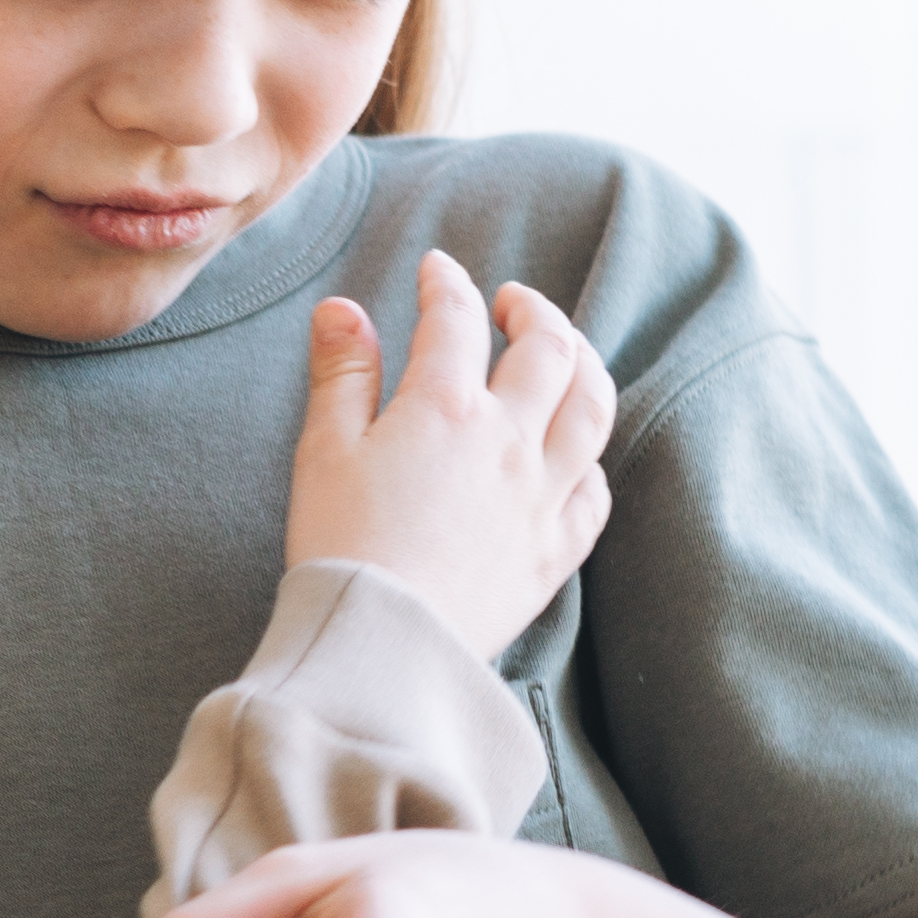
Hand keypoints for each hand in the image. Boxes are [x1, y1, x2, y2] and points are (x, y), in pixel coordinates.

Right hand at [281, 248, 615, 654]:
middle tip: (512, 304)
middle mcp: (509, 441)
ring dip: (584, 365)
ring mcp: (542, 495)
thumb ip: (341, 374)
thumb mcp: (322, 452)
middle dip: (533, 310)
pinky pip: (595, 491)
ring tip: (565, 355)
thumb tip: (343, 309)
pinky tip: (571, 454)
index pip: (456, 318)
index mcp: (444, 408)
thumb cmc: (339, 548)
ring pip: (592, 407)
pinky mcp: (555, 550)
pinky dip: (588, 459)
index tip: (436, 271)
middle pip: (549, 348)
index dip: (446, 283)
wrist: (382, 646)